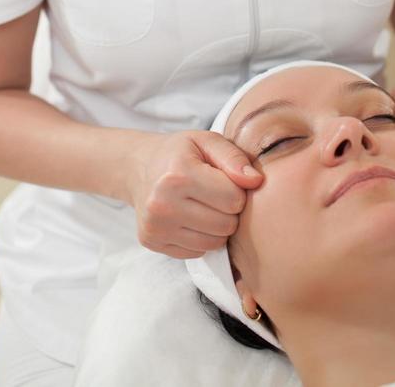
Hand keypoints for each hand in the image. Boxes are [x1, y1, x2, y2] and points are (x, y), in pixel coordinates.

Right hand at [128, 130, 262, 258]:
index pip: (233, 199)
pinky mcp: (152, 241)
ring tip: (205, 206)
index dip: (237, 190)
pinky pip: (197, 252)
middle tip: (215, 194)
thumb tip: (256, 181)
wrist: (139, 166)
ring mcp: (155, 226)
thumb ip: (234, 158)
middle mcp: (163, 203)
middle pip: (226, 225)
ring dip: (217, 227)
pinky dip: (201, 238)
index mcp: (179, 175)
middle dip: (229, 211)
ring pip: (213, 243)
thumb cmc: (179, 152)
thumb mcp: (207, 141)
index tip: (225, 180)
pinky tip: (190, 218)